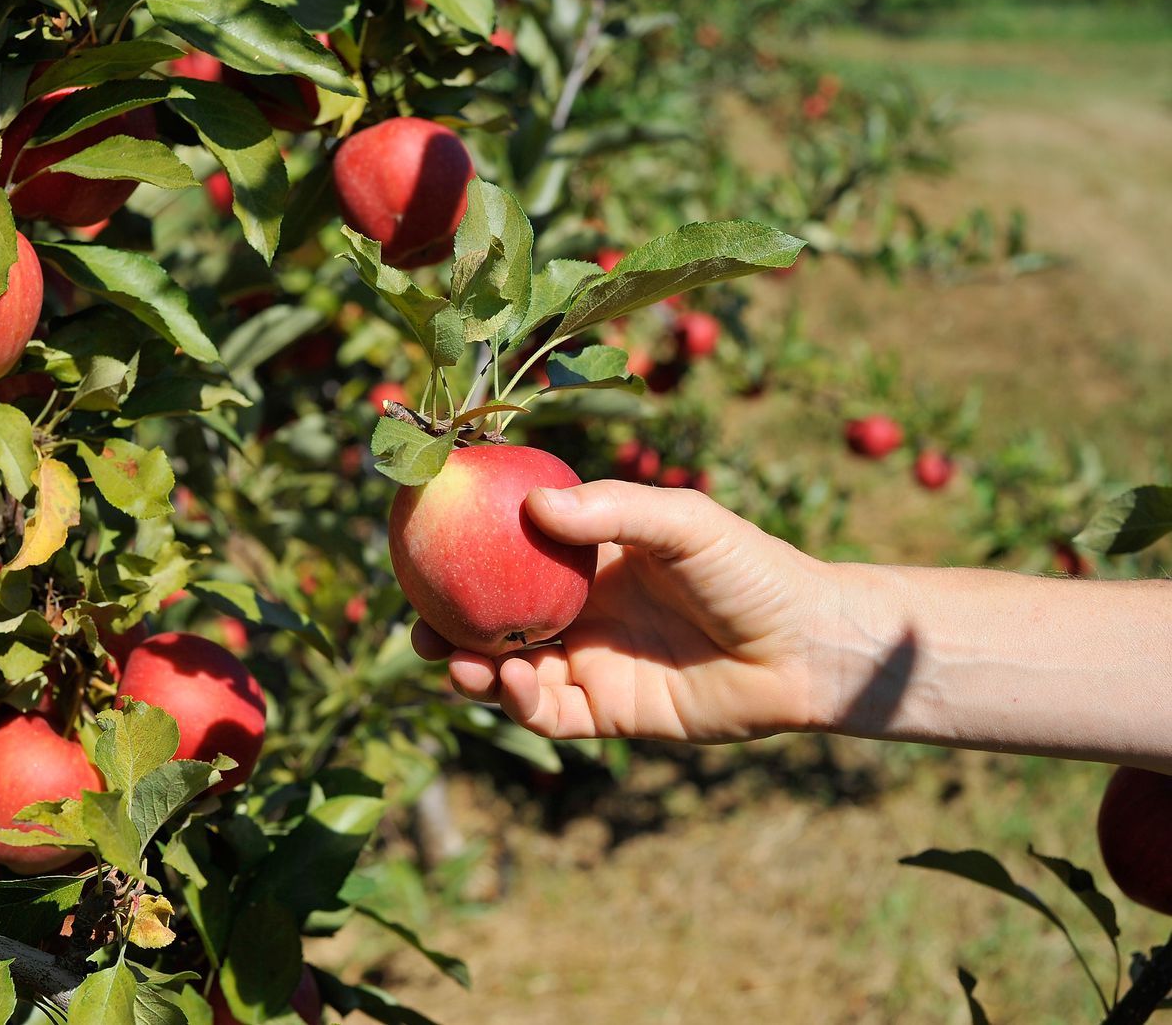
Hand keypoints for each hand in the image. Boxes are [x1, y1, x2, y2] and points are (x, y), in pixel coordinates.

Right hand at [413, 481, 837, 743]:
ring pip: (510, 671)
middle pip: (496, 620)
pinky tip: (514, 678)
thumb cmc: (750, 569)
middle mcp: (581, 612)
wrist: (804, 646)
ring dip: (475, 667)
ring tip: (453, 657)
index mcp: (590, 561)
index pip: (514, 556)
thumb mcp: (682, 523)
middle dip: (450, 625)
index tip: (426, 546)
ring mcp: (591, 663)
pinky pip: (547, 712)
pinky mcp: (608, 713)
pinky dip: (520, 700)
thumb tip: (531, 509)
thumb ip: (611, 511)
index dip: (469, 555)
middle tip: (417, 623)